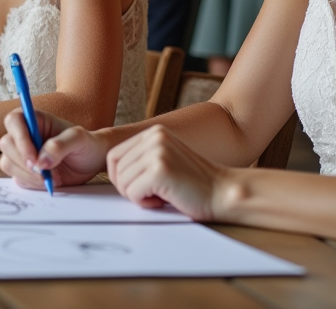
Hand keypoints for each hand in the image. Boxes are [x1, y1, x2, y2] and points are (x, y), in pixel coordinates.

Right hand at [0, 108, 107, 189]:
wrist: (92, 162)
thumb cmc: (86, 144)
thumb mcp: (79, 139)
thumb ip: (60, 145)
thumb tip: (41, 161)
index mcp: (35, 119)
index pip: (14, 121)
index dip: (19, 138)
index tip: (34, 158)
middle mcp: (24, 135)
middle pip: (6, 144)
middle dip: (24, 161)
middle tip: (45, 173)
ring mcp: (22, 154)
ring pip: (7, 163)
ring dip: (27, 175)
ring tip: (51, 178)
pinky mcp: (23, 171)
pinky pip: (17, 178)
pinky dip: (31, 183)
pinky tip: (48, 182)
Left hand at [106, 126, 228, 220]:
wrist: (223, 193)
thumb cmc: (194, 184)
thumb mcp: (165, 160)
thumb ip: (142, 159)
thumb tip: (112, 170)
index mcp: (154, 132)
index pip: (114, 155)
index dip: (119, 177)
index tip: (138, 188)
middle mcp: (154, 137)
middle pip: (115, 169)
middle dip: (127, 188)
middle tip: (150, 195)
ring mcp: (157, 152)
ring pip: (122, 182)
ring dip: (138, 197)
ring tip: (161, 195)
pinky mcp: (160, 170)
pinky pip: (132, 193)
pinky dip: (145, 203)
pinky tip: (164, 200)